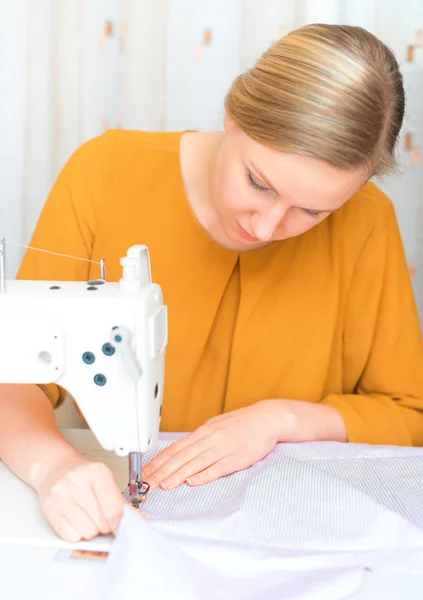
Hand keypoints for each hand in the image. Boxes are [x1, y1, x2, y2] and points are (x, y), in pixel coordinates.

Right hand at [35, 455, 126, 542]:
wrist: (54, 467)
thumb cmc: (81, 475)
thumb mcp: (103, 479)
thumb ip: (118, 500)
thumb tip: (134, 519)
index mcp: (97, 473)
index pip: (112, 507)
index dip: (120, 523)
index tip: (125, 530)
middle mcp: (78, 482)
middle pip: (101, 522)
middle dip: (106, 525)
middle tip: (102, 517)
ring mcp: (62, 496)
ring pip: (86, 531)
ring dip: (91, 530)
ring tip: (88, 517)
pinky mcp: (49, 508)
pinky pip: (70, 536)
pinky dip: (76, 534)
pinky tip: (75, 521)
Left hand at [143, 400, 288, 489]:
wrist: (267, 419)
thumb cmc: (241, 424)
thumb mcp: (216, 427)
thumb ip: (199, 440)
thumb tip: (181, 452)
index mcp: (203, 432)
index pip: (175, 448)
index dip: (159, 461)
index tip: (145, 472)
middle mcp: (210, 439)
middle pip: (181, 456)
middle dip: (162, 471)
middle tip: (146, 482)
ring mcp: (223, 448)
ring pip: (195, 463)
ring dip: (177, 474)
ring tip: (163, 485)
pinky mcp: (237, 458)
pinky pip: (217, 468)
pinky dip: (203, 475)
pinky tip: (191, 481)